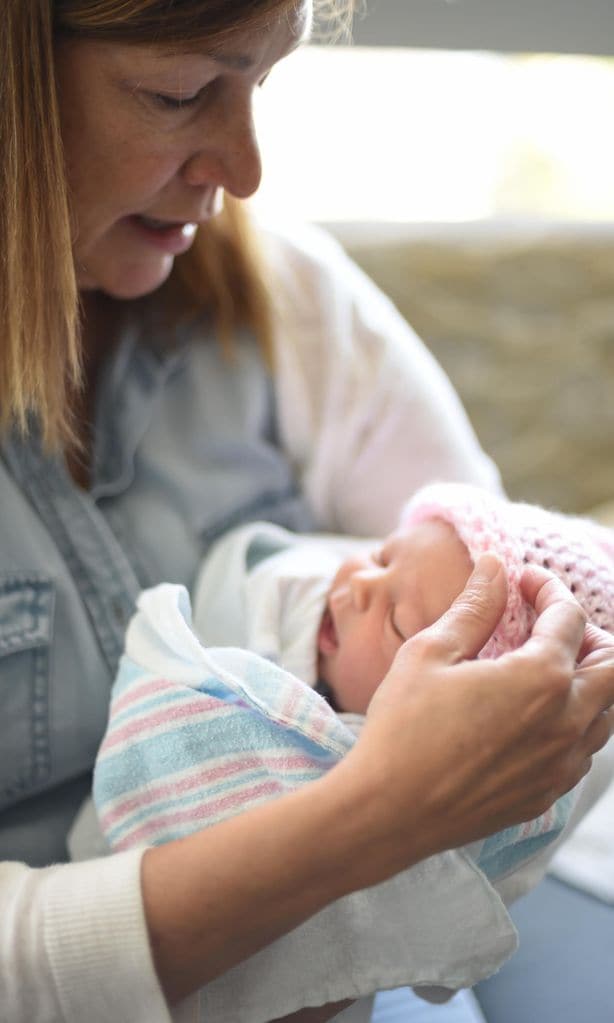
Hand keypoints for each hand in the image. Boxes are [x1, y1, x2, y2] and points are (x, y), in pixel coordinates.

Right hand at [339, 555, 613, 883]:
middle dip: (587, 633)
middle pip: (613, 664)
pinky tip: (531, 715)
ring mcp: (561, 764)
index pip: (569, 617)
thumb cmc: (404, 728)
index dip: (547, 589)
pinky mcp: (547, 794)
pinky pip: (583, 750)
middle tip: (546, 622)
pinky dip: (573, 721)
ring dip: (586, 679)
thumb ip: (475, 606)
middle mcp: (566, 722)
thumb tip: (495, 566)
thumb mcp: (432, 652)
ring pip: (605, 711)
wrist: (389, 811)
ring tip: (542, 665)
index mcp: (542, 678)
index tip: (522, 581)